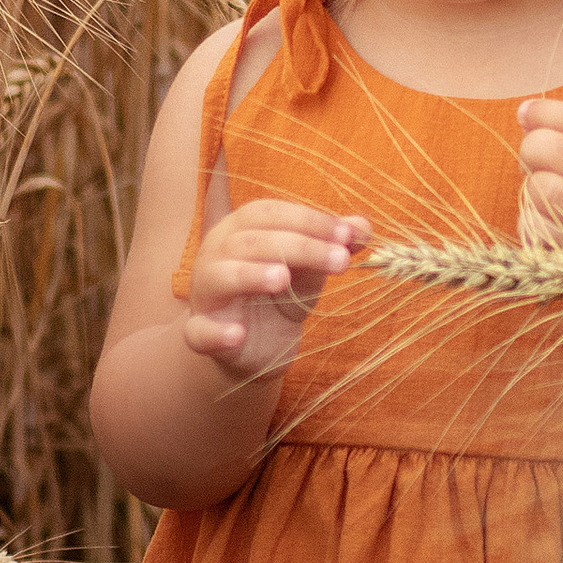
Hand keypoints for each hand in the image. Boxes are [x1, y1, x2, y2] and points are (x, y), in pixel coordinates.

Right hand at [183, 195, 367, 379]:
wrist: (252, 349)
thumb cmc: (277, 299)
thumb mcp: (309, 271)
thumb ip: (332, 246)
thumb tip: (364, 226)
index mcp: (240, 230)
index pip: (269, 213)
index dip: (308, 220)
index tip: (347, 235)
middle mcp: (215, 255)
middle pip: (250, 240)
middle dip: (299, 246)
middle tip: (341, 261)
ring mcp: (205, 294)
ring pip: (220, 276)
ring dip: (251, 275)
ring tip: (282, 279)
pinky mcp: (199, 332)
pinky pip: (199, 331)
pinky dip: (215, 332)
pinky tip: (237, 335)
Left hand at [516, 98, 562, 263]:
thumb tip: (528, 114)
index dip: (550, 112)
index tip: (527, 111)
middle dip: (534, 145)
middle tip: (533, 152)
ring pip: (547, 190)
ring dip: (534, 183)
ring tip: (544, 187)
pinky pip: (537, 228)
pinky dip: (531, 218)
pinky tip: (544, 218)